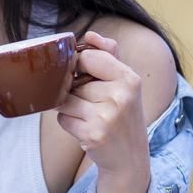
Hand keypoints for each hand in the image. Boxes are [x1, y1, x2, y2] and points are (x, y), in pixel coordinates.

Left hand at [55, 31, 148, 177]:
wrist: (130, 158)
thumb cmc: (122, 115)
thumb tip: (91, 35)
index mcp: (129, 79)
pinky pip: (63, 119)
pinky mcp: (93, 134)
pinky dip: (68, 123)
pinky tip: (86, 129)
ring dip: (69, 109)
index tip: (85, 77)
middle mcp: (121, 96)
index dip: (79, 66)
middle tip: (94, 105)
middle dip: (75, 92)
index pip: (88, 57)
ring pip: (64, 100)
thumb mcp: (124, 83)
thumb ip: (108, 55)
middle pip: (73, 82)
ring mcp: (107, 116)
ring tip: (89, 116)